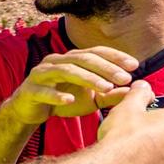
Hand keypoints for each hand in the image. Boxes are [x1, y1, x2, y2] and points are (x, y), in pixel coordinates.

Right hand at [5, 47, 137, 121]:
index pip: (96, 52)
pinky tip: (71, 100)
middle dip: (106, 67)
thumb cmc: (63, 100)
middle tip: (125, 78)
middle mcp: (56, 61)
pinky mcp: (30, 90)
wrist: (29, 111)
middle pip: (83, 59)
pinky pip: (44, 91)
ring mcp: (41, 74)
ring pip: (66, 70)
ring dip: (88, 78)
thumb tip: (134, 91)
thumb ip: (110, 94)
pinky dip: (57, 95)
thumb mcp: (90, 99)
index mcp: (71, 60)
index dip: (115, 56)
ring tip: (106, 88)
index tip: (135, 66)